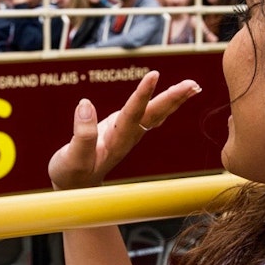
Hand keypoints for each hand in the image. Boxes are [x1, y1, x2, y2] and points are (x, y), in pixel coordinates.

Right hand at [48, 71, 201, 189]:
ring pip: (155, 114)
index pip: (132, 114)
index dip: (142, 94)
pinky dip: (162, 104)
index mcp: (116, 142)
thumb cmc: (72, 175)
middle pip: (154, 115)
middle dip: (173, 98)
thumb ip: (81, 134)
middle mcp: (127, 137)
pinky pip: (148, 115)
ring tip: (193, 86)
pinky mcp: (124, 130)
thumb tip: (86, 104)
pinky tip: (172, 98)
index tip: (154, 75)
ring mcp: (128, 134)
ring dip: (174, 100)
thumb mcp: (72, 158)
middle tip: (193, 84)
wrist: (76, 189)